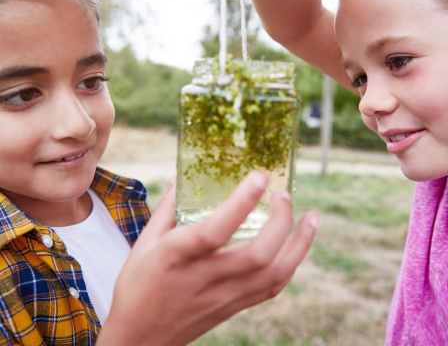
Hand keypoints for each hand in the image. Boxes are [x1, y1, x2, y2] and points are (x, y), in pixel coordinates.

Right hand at [98, 170, 317, 345]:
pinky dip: (291, 263)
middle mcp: (205, 277)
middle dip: (281, 221)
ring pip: (274, 275)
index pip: (215, 230)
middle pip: (258, 255)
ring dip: (298, 244)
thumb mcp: (145, 242)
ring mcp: (224, 296)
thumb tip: (183, 176)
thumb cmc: (139, 285)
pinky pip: (272, 288)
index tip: (260, 176)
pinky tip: (298, 244)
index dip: (241, 202)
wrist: (140, 338)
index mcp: (178, 256)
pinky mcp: (234, 307)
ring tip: (310, 217)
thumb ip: (169, 207)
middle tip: (283, 194)